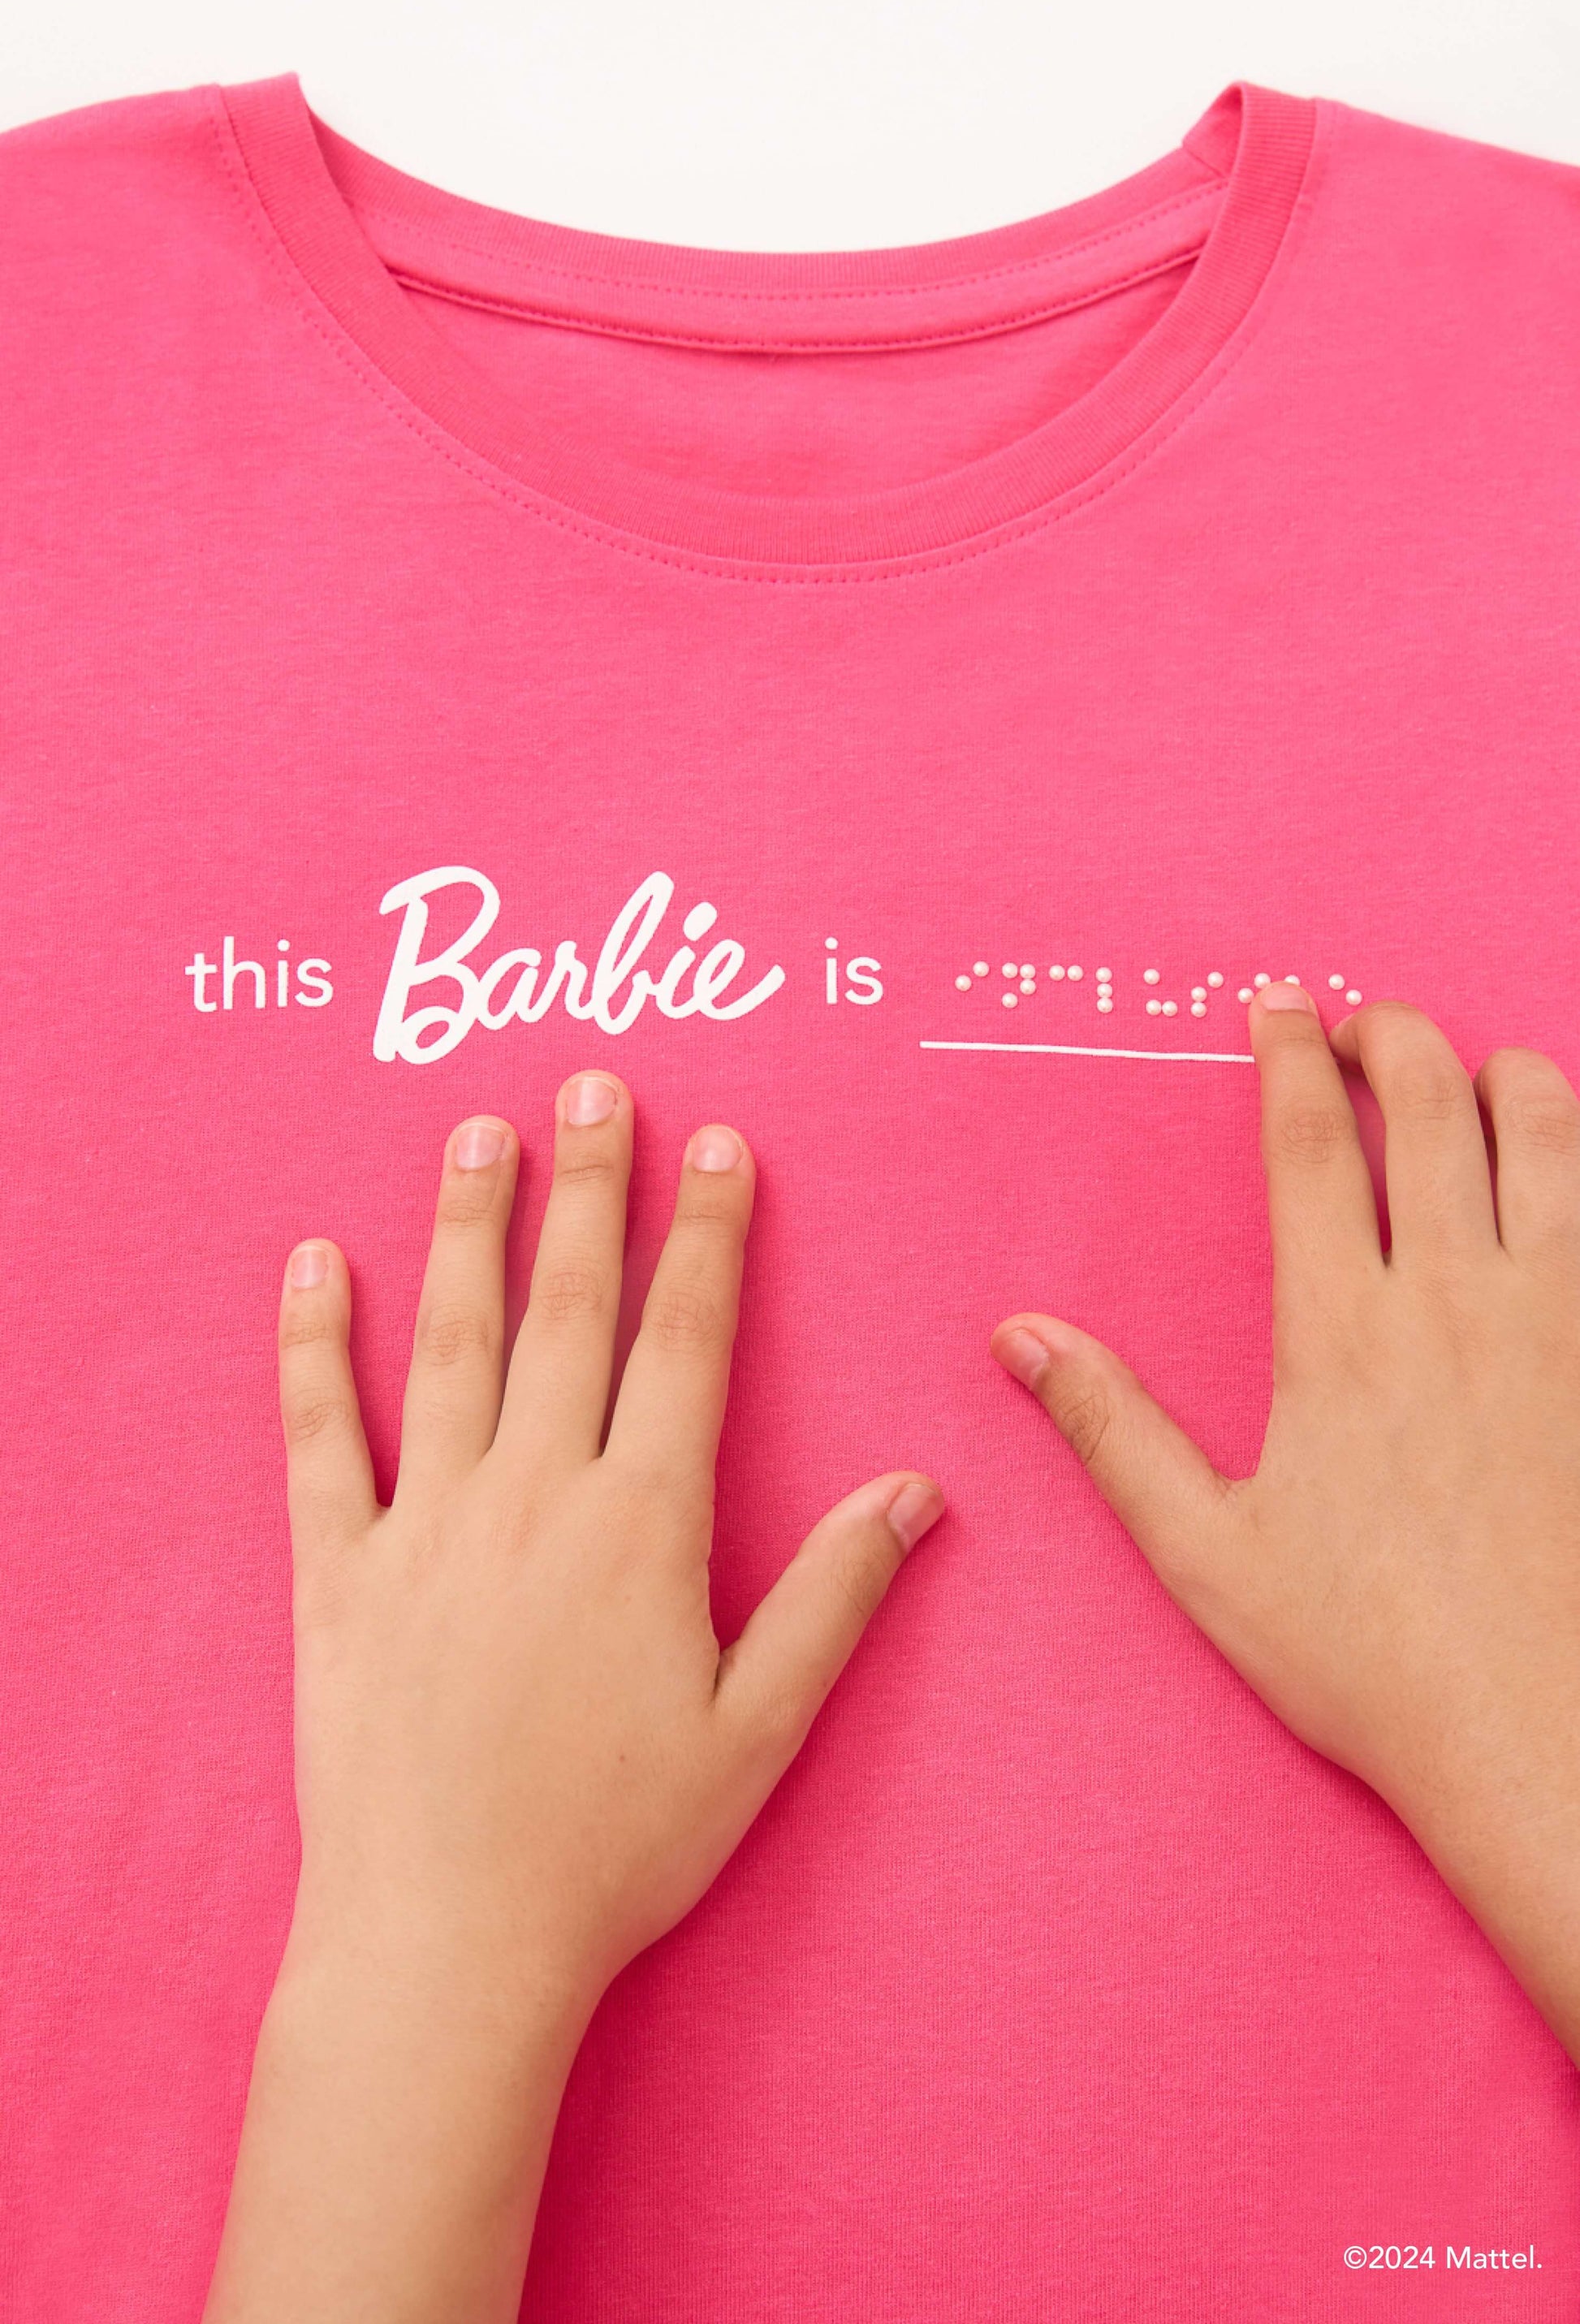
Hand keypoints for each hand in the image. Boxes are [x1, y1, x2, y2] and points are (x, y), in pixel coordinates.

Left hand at [205, 1074, 940, 2323]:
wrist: (450, 1938)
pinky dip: (313, 1346)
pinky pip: (320, 1437)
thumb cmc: (618, 1846)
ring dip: (468, 1228)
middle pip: (568, 1309)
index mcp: (642, 1526)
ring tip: (476, 1132)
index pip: (685, 1342)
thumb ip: (835, 1597)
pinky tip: (314, 1264)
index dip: (705, 1235)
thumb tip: (916, 1488)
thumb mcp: (758, 1730)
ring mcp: (426, 1525)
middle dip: (588, 1187)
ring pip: (451, 1341)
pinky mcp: (338, 1573)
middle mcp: (533, 1497)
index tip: (715, 1144)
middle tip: (593, 1082)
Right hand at [993, 990, 1579, 2060]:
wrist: (1552, 1742)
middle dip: (1395, 1032)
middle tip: (1368, 1023)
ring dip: (1507, 1072)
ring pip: (1548, 1129)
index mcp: (1340, 1333)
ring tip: (1479, 1071)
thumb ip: (1112, 1430)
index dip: (1290, 1052)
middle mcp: (1456, 1299)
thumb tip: (1020, 1336)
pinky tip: (1570, 1167)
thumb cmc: (1377, 1662)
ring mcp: (1560, 1320)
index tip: (1280, 1008)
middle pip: (1431, 1099)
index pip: (1310, 1139)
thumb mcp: (1210, 1555)